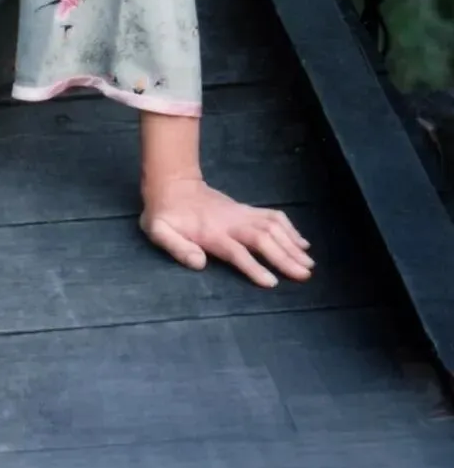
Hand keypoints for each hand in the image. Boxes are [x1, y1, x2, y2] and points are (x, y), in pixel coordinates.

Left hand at [140, 175, 313, 287]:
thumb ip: (176, 247)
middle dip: (285, 257)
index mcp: (212, 233)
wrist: (172, 184)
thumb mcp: (158, 231)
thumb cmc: (165, 214)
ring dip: (292, 244)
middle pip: (263, 239)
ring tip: (309, 264)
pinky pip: (272, 216)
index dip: (254, 268)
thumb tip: (199, 263)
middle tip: (304, 275)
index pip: (238, 252)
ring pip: (272, 226)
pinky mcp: (245, 210)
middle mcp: (232, 222)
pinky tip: (302, 243)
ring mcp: (241, 214)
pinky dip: (290, 228)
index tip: (272, 283)